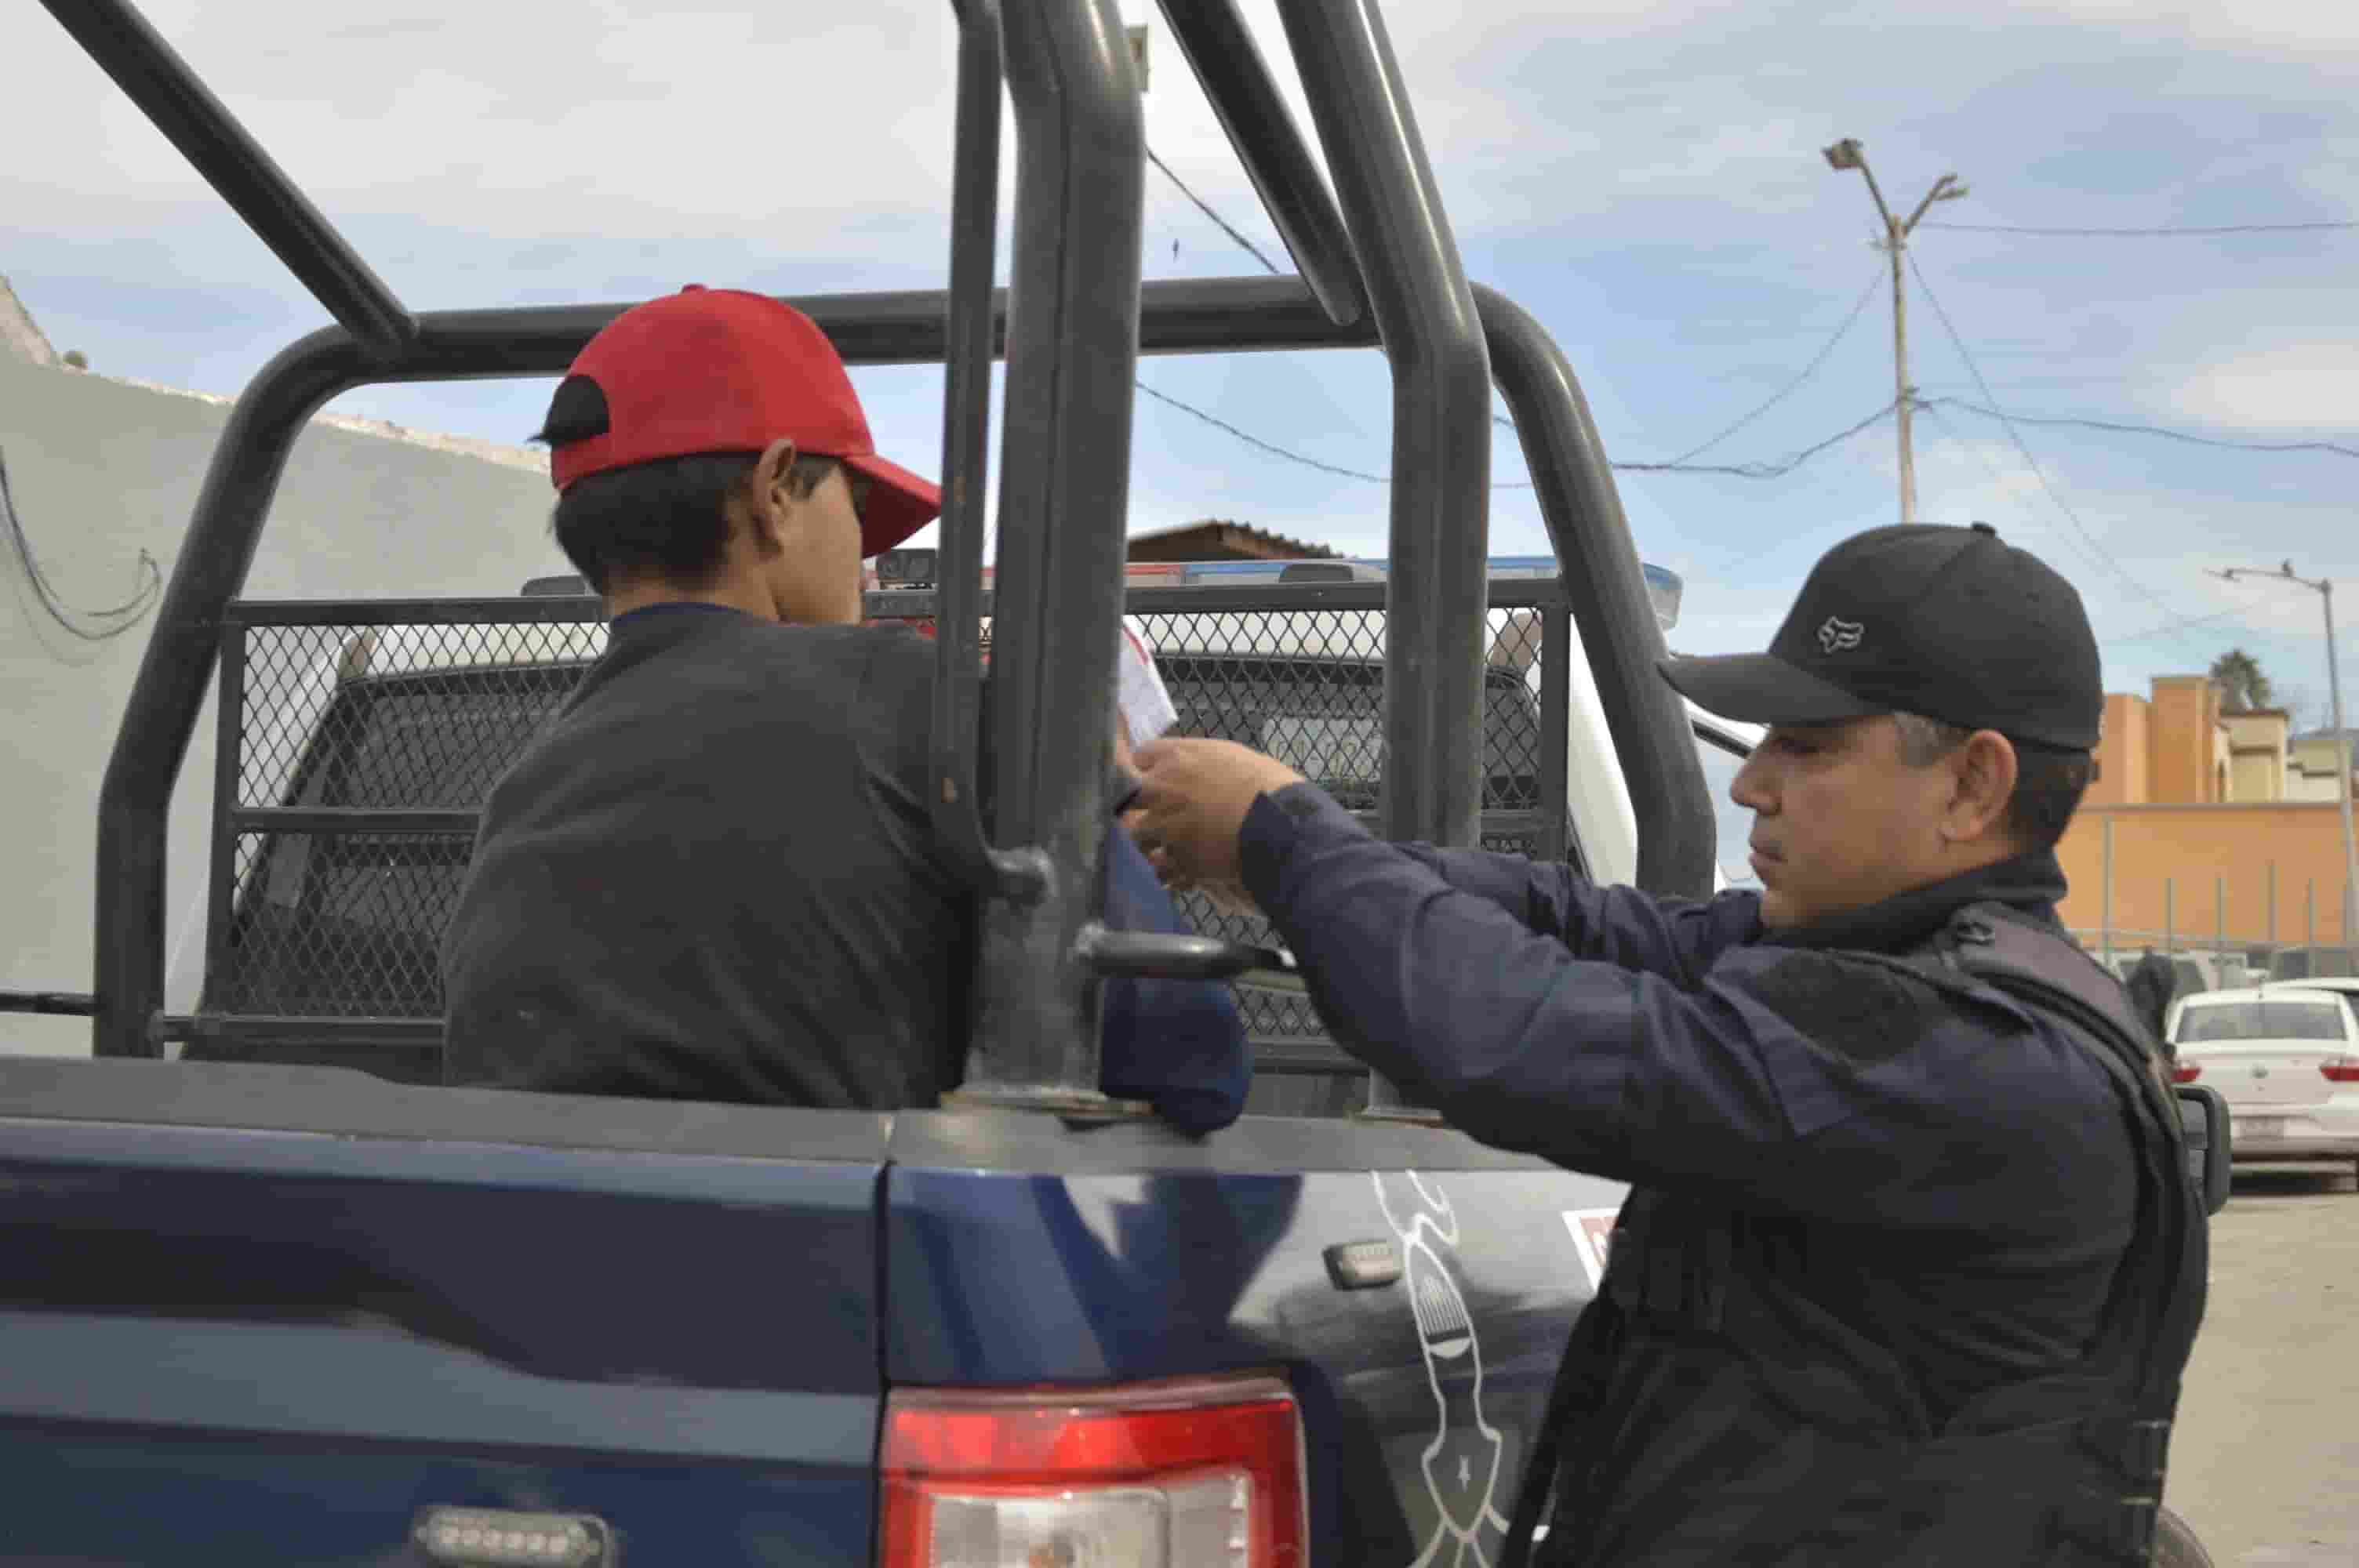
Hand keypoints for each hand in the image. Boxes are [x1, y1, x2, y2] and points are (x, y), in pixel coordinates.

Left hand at [1130, 736, 1307, 895]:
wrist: (1280, 825)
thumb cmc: (1266, 786)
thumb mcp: (1231, 758)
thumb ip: (1200, 762)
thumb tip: (1192, 770)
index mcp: (1177, 757)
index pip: (1139, 756)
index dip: (1143, 769)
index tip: (1149, 778)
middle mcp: (1162, 788)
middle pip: (1125, 796)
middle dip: (1132, 806)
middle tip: (1145, 814)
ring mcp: (1165, 825)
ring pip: (1135, 834)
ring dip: (1145, 842)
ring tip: (1160, 850)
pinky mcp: (1175, 858)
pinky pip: (1159, 868)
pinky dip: (1166, 873)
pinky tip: (1178, 875)